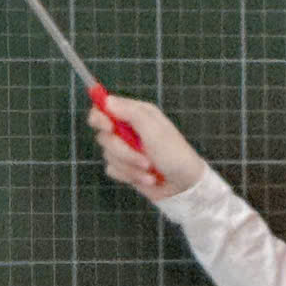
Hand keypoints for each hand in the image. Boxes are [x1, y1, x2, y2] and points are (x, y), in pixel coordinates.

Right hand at [88, 95, 204, 199]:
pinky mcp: (124, 167)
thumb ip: (129, 113)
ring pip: (108, 155)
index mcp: (136, 114)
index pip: (104, 107)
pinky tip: (145, 177)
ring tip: (149, 169)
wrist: (184, 185)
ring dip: (130, 165)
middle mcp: (128, 130)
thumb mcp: (154, 130)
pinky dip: (129, 175)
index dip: (100, 117)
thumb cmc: (174, 153)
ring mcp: (125, 149)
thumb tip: (106, 100)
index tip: (109, 127)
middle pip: (103, 135)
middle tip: (142, 155)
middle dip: (122, 150)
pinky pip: (112, 170)